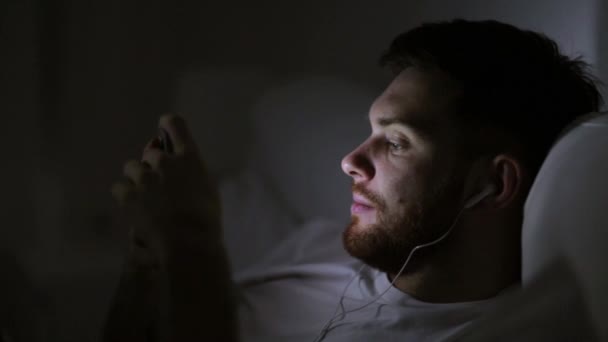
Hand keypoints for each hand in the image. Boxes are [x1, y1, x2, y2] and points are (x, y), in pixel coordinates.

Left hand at [111, 113, 220, 264]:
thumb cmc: (206, 220)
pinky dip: (125, 196)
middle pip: (150, 152)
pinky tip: (134, 208)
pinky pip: (119, 187)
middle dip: (153, 166)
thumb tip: (182, 171)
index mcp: (189, 158)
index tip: (164, 129)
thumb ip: (192, 173)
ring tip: (145, 198)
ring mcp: (145, 178)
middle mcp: (165, 162)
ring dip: (137, 179)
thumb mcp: (208, 189)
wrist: (189, 243)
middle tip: (158, 185)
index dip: (168, 125)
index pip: (174, 124)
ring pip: (132, 168)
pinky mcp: (129, 195)